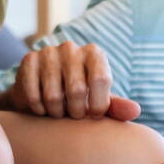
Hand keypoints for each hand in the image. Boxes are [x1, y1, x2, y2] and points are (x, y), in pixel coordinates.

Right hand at [6, 41, 140, 120]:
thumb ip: (116, 107)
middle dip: (76, 112)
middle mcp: (71, 48)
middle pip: (77, 90)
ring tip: (58, 113)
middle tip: (73, 116)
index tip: (94, 116)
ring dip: (56, 113)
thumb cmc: (78, 98)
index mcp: (94, 53)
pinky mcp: (28, 60)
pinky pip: (33, 95)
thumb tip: (135, 111)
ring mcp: (48, 51)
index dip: (98, 105)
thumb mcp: (98, 102)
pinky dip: (38, 109)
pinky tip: (41, 108)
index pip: (100, 80)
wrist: (41, 92)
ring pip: (53, 96)